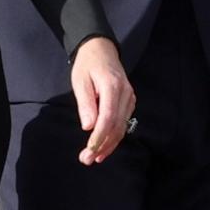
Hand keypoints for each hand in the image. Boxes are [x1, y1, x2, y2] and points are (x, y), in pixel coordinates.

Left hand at [69, 36, 135, 166]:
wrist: (101, 49)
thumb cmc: (87, 65)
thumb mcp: (80, 81)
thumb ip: (85, 104)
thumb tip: (89, 127)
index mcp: (112, 86)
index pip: (108, 118)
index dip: (99, 137)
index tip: (88, 151)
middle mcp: (125, 93)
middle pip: (117, 125)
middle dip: (103, 146)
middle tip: (87, 160)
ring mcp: (130, 97)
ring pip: (122, 126)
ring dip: (109, 145)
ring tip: (94, 157)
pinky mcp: (129, 100)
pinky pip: (124, 122)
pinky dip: (115, 136)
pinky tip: (104, 146)